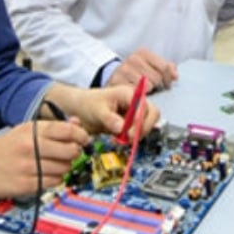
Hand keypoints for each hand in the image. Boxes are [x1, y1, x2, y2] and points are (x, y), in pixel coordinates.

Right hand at [0, 120, 87, 200]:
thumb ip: (49, 127)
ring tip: (55, 164)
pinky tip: (46, 175)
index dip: (81, 134)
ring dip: (65, 167)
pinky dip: (55, 179)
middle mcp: (30, 147)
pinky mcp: (27, 185)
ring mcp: (29, 167)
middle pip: (70, 150)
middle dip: (75, 152)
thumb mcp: (22, 131)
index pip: (66, 129)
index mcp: (30, 131)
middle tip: (71, 153)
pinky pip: (54, 182)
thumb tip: (76, 123)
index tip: (83, 138)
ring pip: (64, 168)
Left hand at [44, 83, 160, 143]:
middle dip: (143, 128)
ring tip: (121, 140)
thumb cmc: (88, 103)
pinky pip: (139, 131)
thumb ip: (109, 119)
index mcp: (128, 94)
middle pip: (152, 114)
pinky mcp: (131, 123)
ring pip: (147, 124)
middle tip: (130, 138)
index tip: (130, 132)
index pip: (143, 105)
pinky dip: (132, 138)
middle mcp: (134, 102)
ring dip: (138, 134)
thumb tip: (122, 128)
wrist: (81, 109)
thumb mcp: (97, 110)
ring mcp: (134, 112)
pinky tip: (118, 139)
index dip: (140, 119)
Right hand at [107, 48, 177, 92]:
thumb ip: (166, 68)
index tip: (166, 84)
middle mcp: (133, 59)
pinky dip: (138, 95)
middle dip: (156, 85)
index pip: (164, 67)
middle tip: (151, 86)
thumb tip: (175, 75)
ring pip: (148, 86)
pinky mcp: (117, 82)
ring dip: (147, 91)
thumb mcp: (152, 66)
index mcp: (143, 52)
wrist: (115, 76)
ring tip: (143, 89)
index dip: (168, 78)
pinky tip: (135, 92)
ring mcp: (124, 70)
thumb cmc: (137, 72)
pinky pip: (136, 92)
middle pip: (157, 78)